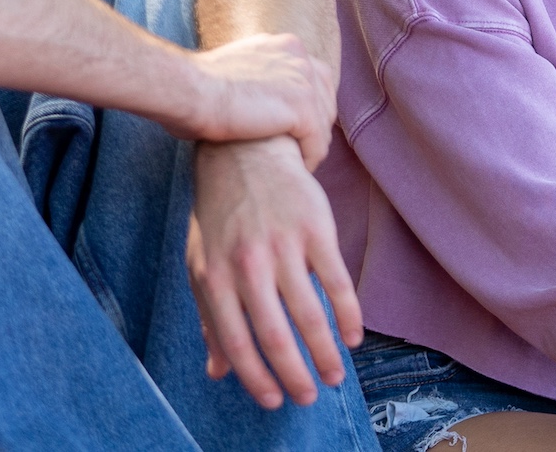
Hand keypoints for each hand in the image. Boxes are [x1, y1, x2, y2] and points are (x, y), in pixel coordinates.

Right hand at [176, 33, 332, 169]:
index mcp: (285, 45)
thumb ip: (258, 78)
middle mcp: (299, 56)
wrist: (189, 90)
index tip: (293, 131)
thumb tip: (259, 98)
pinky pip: (318, 143)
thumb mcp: (236, 71)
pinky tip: (295, 170)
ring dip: (311, 147)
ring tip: (295, 165)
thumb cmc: (196, 88)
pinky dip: (309, 160)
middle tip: (297, 152)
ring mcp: (303, 79)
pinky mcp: (302, 106)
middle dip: (314, 128)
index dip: (308, 109)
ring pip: (323, 125)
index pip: (315, 79)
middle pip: (325, 101)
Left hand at [186, 136, 363, 408]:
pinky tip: (353, 337)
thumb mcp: (203, 264)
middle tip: (310, 397)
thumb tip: (217, 370)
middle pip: (276, 335)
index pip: (235, 342)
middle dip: (296, 375)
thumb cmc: (221, 219)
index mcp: (215, 276)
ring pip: (310, 314)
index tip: (275, 401)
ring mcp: (283, 244)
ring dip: (326, 353)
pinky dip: (349, 316)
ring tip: (335, 376)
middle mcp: (247, 263)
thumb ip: (210, 318)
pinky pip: (337, 282)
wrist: (244, 154)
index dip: (256, 378)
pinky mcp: (316, 228)